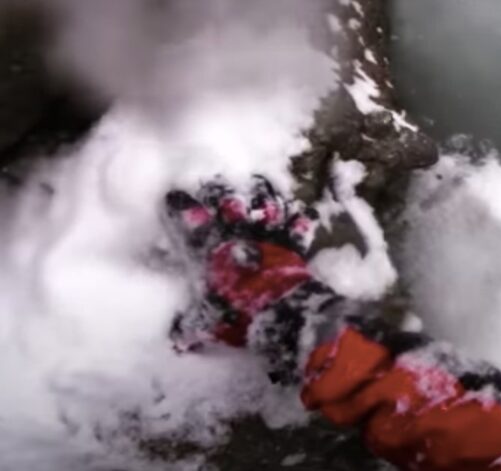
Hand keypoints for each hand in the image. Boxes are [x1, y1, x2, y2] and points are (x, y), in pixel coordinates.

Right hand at [163, 176, 318, 357]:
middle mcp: (238, 237)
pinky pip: (297, 225)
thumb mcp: (211, 324)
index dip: (180, 209)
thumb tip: (177, 340)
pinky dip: (299, 219)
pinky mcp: (293, 244)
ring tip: (257, 184)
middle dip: (218, 192)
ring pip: (261, 205)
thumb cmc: (242, 315)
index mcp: (212, 252)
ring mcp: (267, 236)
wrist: (285, 313)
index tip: (173, 197)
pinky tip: (299, 211)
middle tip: (214, 184)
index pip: (189, 224)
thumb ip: (192, 325)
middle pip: (225, 202)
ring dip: (259, 196)